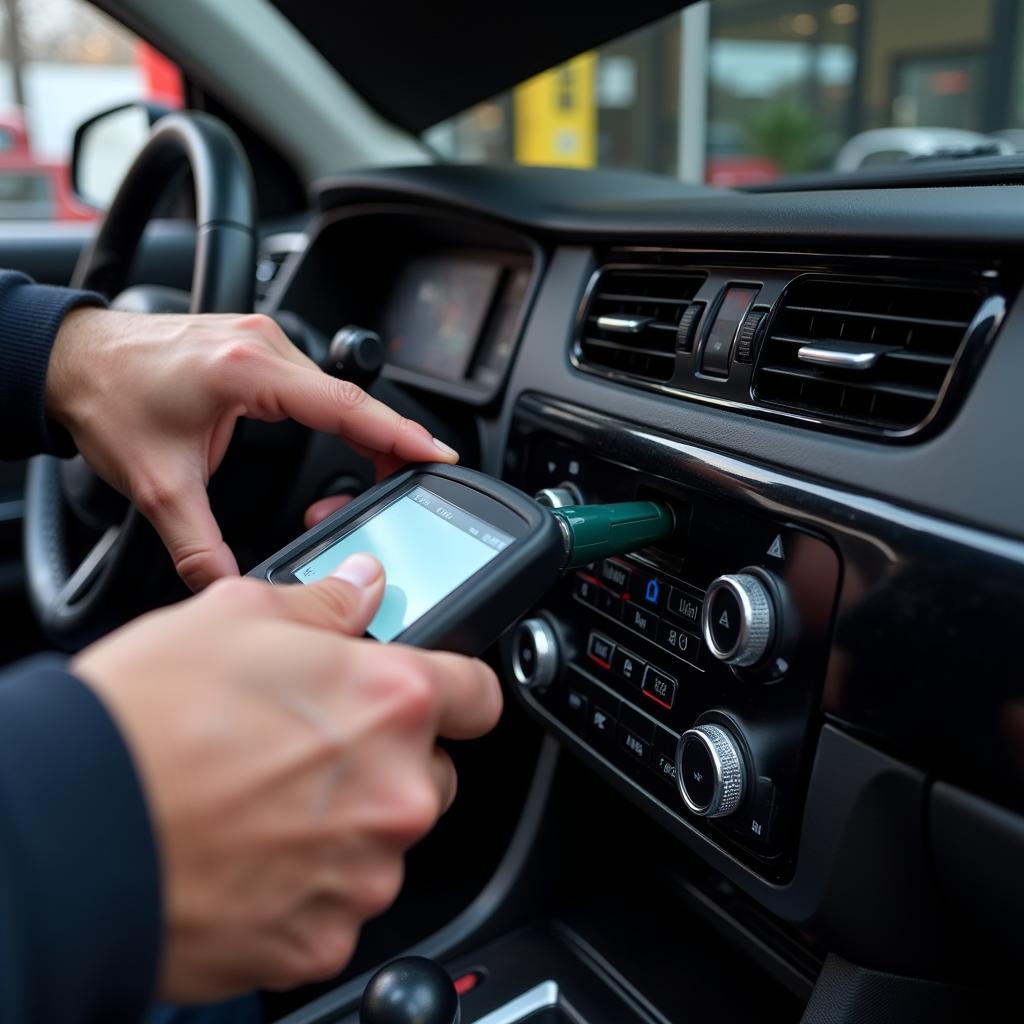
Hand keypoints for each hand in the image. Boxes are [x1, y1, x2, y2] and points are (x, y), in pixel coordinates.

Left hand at [46, 308, 457, 590]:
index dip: (398, 433)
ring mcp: (264, 342)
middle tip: (411, 484)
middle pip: (352, 399)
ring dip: (363, 432)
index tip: (437, 455)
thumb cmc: (107, 397)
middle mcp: (264, 347)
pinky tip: (348, 442)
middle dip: (388, 444)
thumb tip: (228, 586)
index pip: (345, 404)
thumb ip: (197, 544)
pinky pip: (317, 384)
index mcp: (247, 372)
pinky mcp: (259, 348)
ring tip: (380, 476)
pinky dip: (340, 417)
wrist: (71, 360)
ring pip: (337, 391)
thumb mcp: (155, 484)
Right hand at [72, 553, 501, 1000]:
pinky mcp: (324, 937)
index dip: (457, 690)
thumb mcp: (237, 615)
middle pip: (430, 774)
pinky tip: (251, 855)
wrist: (74, 827)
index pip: (478, 693)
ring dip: (347, 825)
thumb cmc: (148, 717)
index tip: (439, 696)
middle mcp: (396, 790)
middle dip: (387, 761)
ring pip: (384, 841)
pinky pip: (339, 904)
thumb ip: (325, 604)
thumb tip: (364, 586)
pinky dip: (308, 885)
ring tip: (265, 804)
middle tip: (311, 750)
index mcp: (391, 702)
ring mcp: (364, 873)